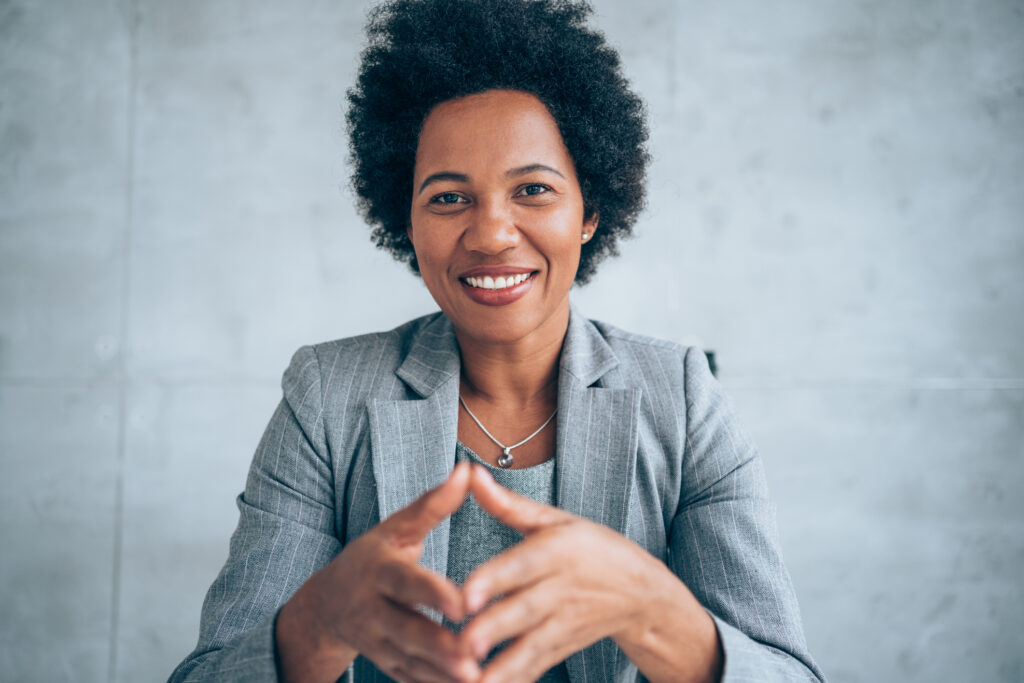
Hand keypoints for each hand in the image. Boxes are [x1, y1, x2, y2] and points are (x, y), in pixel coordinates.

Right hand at [277, 461, 479, 682]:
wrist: (328, 604)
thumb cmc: (374, 557)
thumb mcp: (397, 527)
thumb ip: (433, 504)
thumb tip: (466, 469)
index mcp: (379, 572)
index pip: (406, 584)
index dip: (433, 595)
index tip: (463, 604)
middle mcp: (373, 611)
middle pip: (407, 631)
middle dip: (439, 648)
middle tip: (472, 659)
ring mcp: (378, 644)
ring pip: (411, 663)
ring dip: (441, 676)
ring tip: (477, 681)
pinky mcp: (387, 666)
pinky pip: (413, 682)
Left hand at [457, 464, 660, 681]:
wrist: (641, 592)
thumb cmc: (589, 547)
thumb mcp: (554, 520)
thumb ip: (508, 503)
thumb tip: (469, 472)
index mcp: (557, 550)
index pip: (523, 565)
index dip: (495, 579)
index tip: (467, 595)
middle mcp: (562, 589)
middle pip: (524, 611)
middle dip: (494, 629)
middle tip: (463, 644)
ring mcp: (565, 623)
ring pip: (531, 647)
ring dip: (502, 668)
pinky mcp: (563, 648)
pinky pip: (537, 668)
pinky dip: (514, 682)